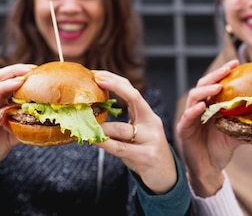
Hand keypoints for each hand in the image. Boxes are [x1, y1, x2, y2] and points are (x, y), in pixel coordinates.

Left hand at [93, 70, 176, 194]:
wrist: (167, 177)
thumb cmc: (145, 152)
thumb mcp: (135, 133)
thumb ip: (121, 122)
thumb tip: (93, 112)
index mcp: (147, 115)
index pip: (132, 91)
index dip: (115, 80)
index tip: (97, 74)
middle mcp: (152, 123)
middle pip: (134, 97)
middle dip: (115, 85)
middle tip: (96, 79)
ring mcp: (151, 139)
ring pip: (122, 128)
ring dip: (101, 126)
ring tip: (85, 122)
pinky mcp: (147, 156)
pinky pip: (121, 148)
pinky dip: (105, 143)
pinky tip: (93, 140)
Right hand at [174, 60, 242, 196]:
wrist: (207, 169)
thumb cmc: (219, 149)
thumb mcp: (236, 133)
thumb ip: (246, 123)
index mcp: (210, 105)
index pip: (215, 84)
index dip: (223, 73)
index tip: (236, 63)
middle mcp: (198, 107)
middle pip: (203, 85)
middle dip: (215, 75)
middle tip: (228, 68)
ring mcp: (189, 118)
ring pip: (193, 97)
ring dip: (205, 91)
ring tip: (217, 87)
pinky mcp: (184, 130)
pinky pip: (187, 117)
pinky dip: (193, 111)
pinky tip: (201, 107)